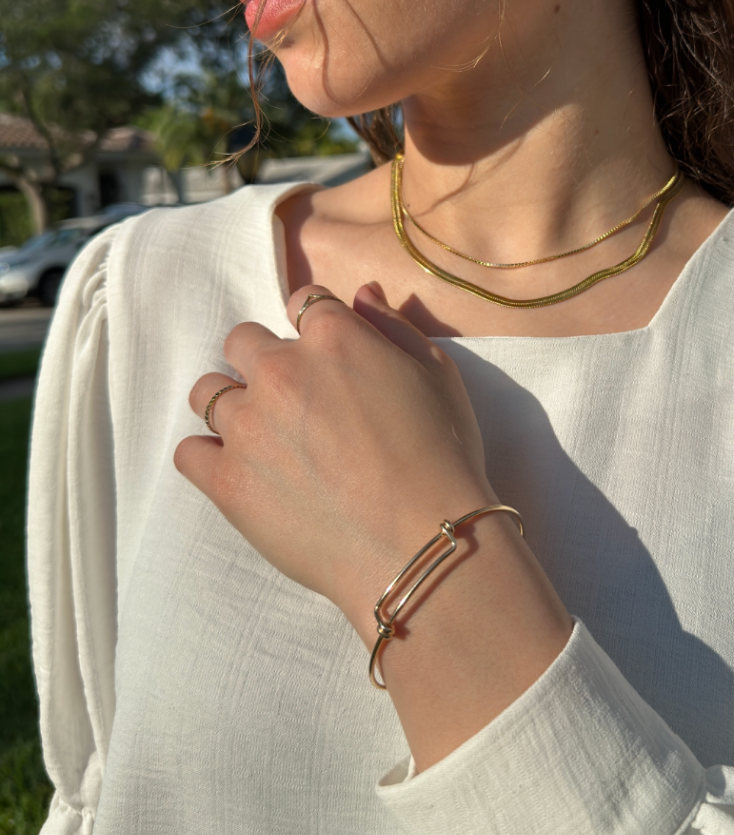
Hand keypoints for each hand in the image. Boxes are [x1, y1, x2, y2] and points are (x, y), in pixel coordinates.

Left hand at [175, 281, 571, 767]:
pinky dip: (210, 457)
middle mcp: (279, 370)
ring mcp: (247, 426)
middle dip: (264, 361)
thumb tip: (360, 292)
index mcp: (332, 337)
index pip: (302, 302)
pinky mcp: (226, 480)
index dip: (315, 326)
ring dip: (232, 406)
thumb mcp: (438, 377)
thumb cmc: (443, 456)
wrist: (422, 541)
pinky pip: (189, 452)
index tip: (326, 356)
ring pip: (207, 393)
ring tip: (265, 438)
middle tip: (295, 400)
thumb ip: (392, 326)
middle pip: (243, 341)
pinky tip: (243, 471)